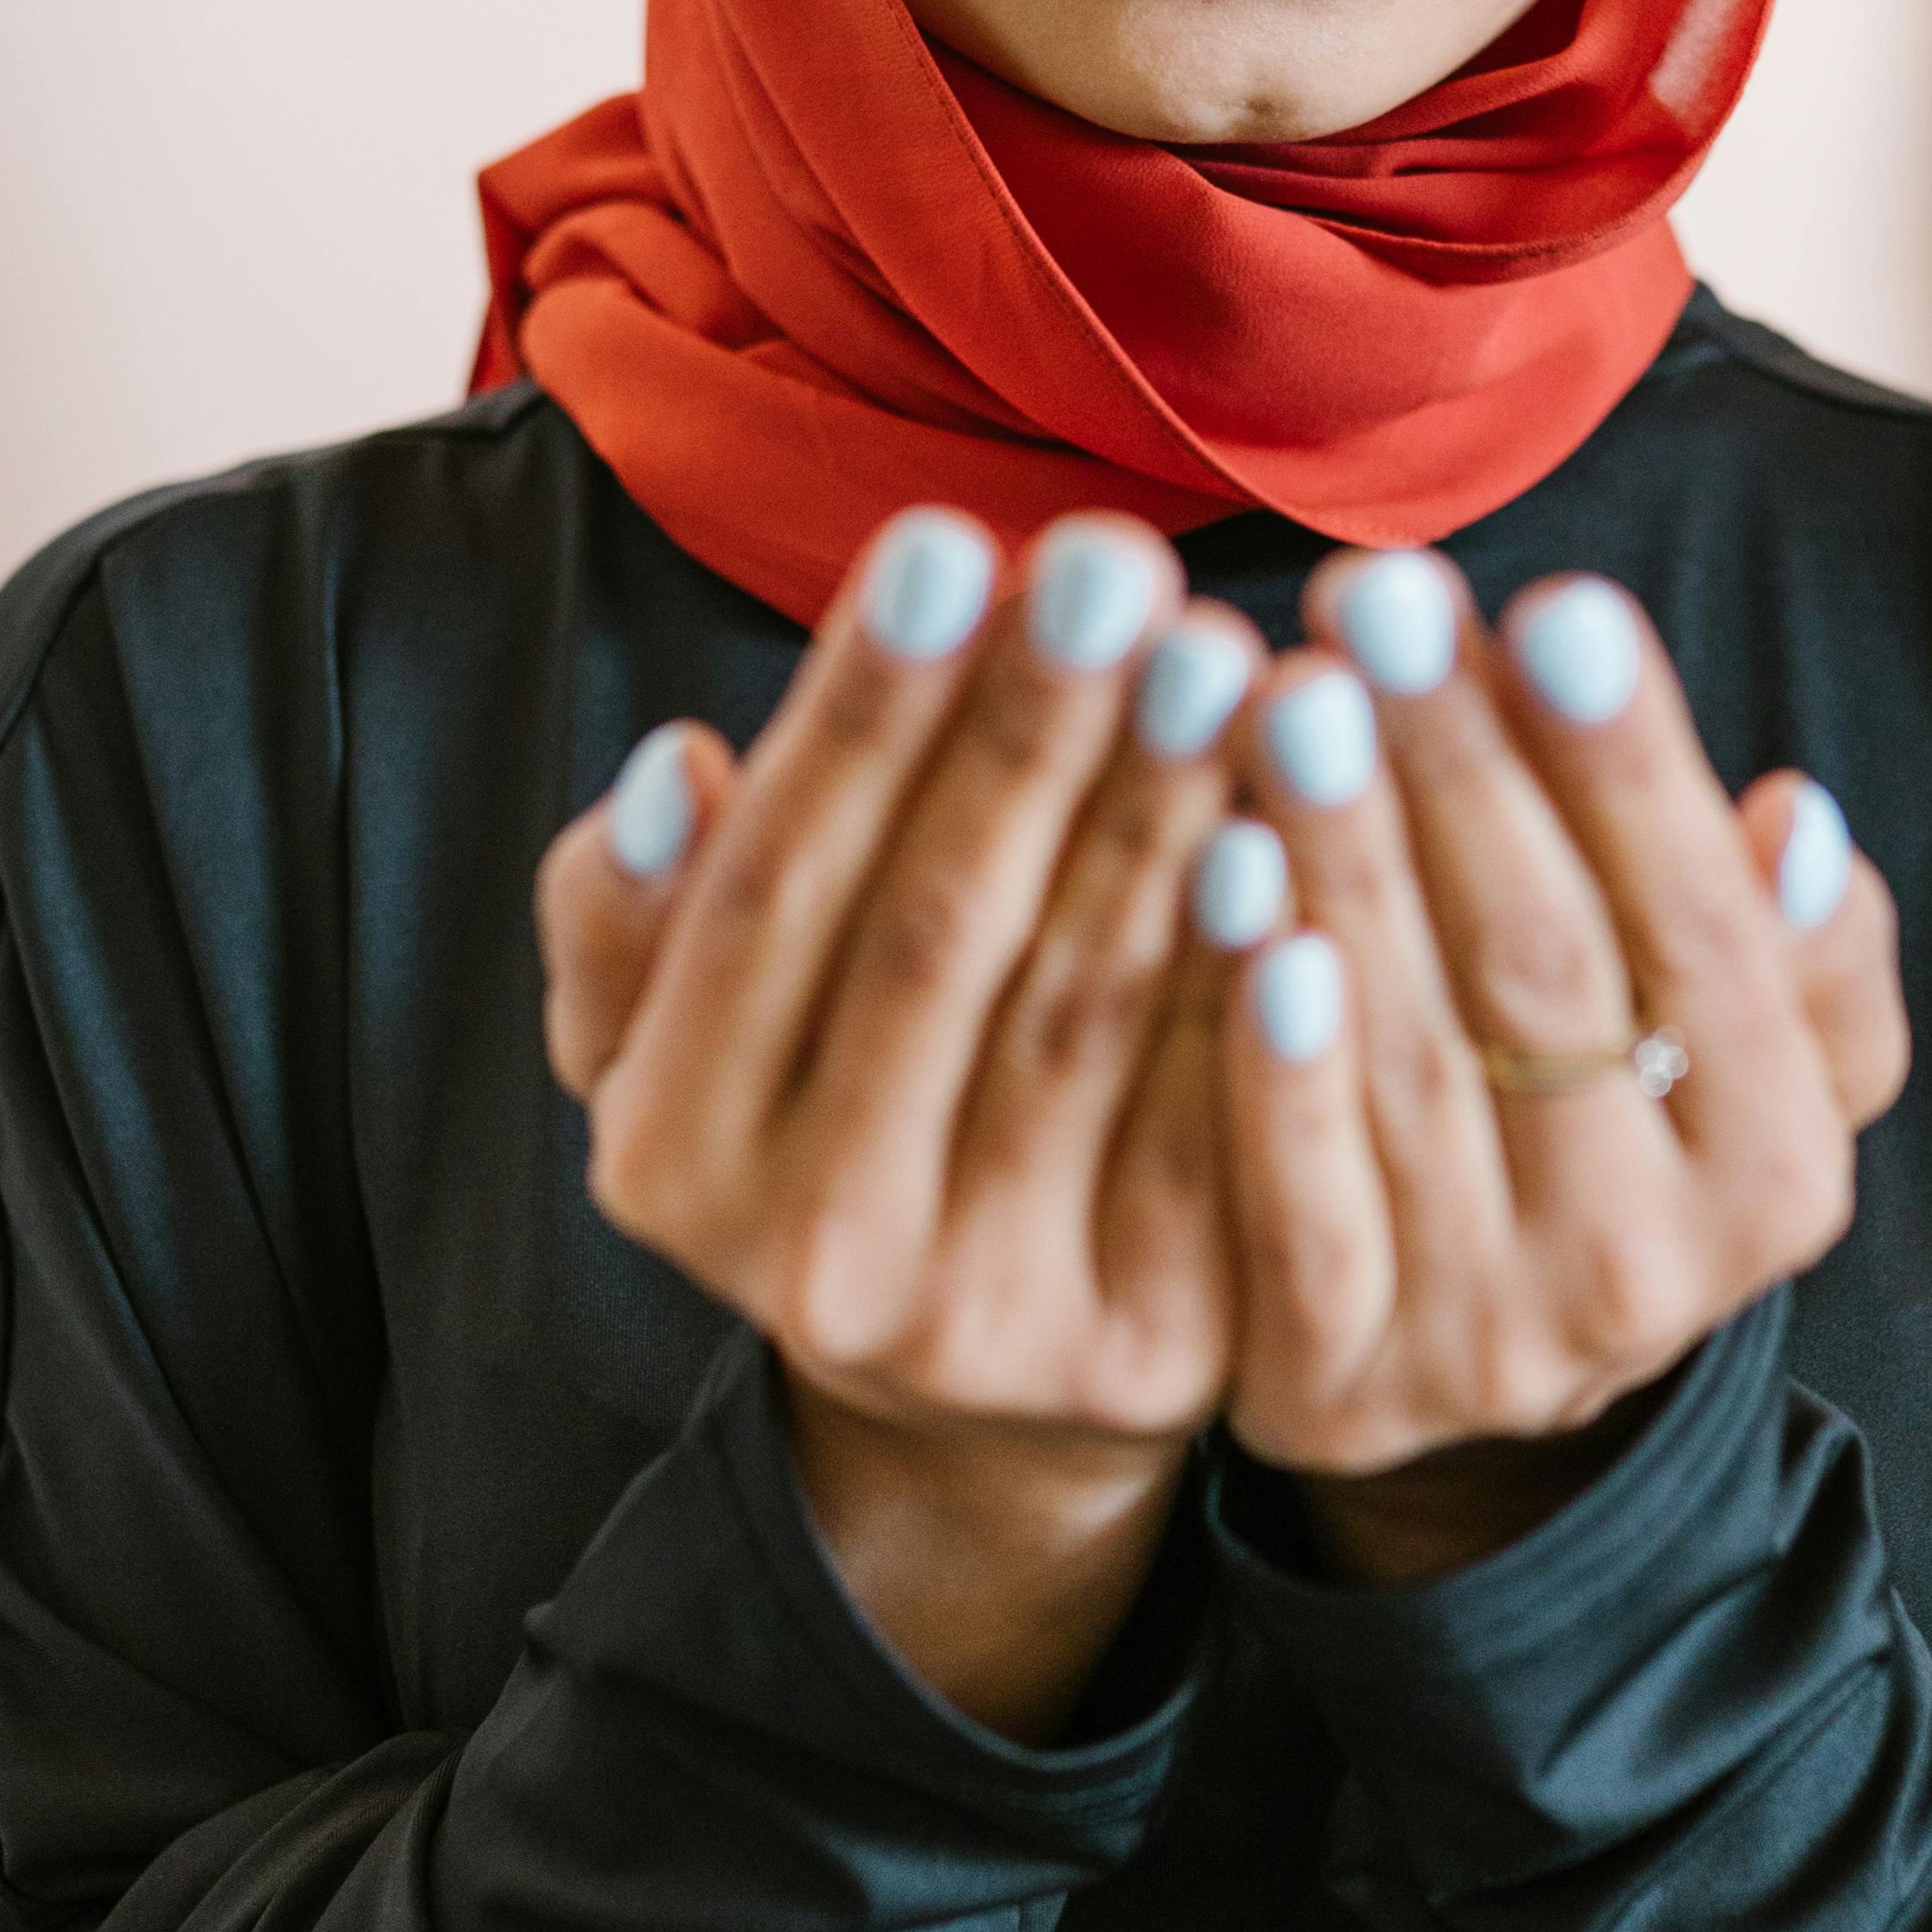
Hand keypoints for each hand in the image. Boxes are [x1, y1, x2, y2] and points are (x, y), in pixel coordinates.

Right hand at [534, 510, 1262, 1735]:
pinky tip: (1299, 835)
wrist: (981, 1393)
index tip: (947, 539)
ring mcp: (993, 1321)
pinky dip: (1258, 979)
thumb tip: (680, 768)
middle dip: (1028, 737)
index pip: (770, 895)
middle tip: (1115, 564)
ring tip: (1221, 654)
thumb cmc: (826, 1118)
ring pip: (1085, 1023)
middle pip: (936, 943)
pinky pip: (1217, 1131)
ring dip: (1158, 820)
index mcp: (672, 1156)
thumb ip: (632, 910)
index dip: (861, 717)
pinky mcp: (1157, 1352)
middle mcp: (818, 1261)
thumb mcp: (671, 1036)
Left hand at [1199, 552, 1907, 1583]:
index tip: (1555, 602)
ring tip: (1292, 696)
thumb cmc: (1609, 1131)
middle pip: (1545, 980)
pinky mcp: (1330, 1387)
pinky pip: (1293, 1205)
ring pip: (1411, 1068)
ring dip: (1346, 864)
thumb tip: (1793, 819)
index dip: (1629, 769)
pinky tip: (1224, 881)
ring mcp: (1482, 1342)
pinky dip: (1265, 1050)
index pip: (1708, 939)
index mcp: (1775, 1176)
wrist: (1467, 1380)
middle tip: (1380, 603)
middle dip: (1459, 772)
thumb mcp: (1753, 1056)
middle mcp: (1646, 1277)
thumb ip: (1797, 948)